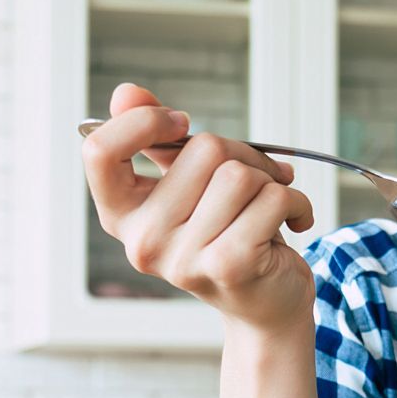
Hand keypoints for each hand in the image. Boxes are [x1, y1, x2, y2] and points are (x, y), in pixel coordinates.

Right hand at [81, 82, 316, 334]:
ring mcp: (182, 258)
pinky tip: (293, 222)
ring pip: (239, 174)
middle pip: (201, 149)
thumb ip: (156, 139)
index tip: (180, 124)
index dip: (144, 122)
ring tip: (272, 205)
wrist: (265, 305)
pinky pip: (271, 198)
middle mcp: (142, 241)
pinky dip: (296, 202)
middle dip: (242, 154)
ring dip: (271, 180)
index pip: (100, 152)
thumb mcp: (188, 185)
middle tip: (254, 180)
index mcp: (122, 216)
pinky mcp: (228, 265)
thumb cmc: (227, 235)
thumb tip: (126, 92)